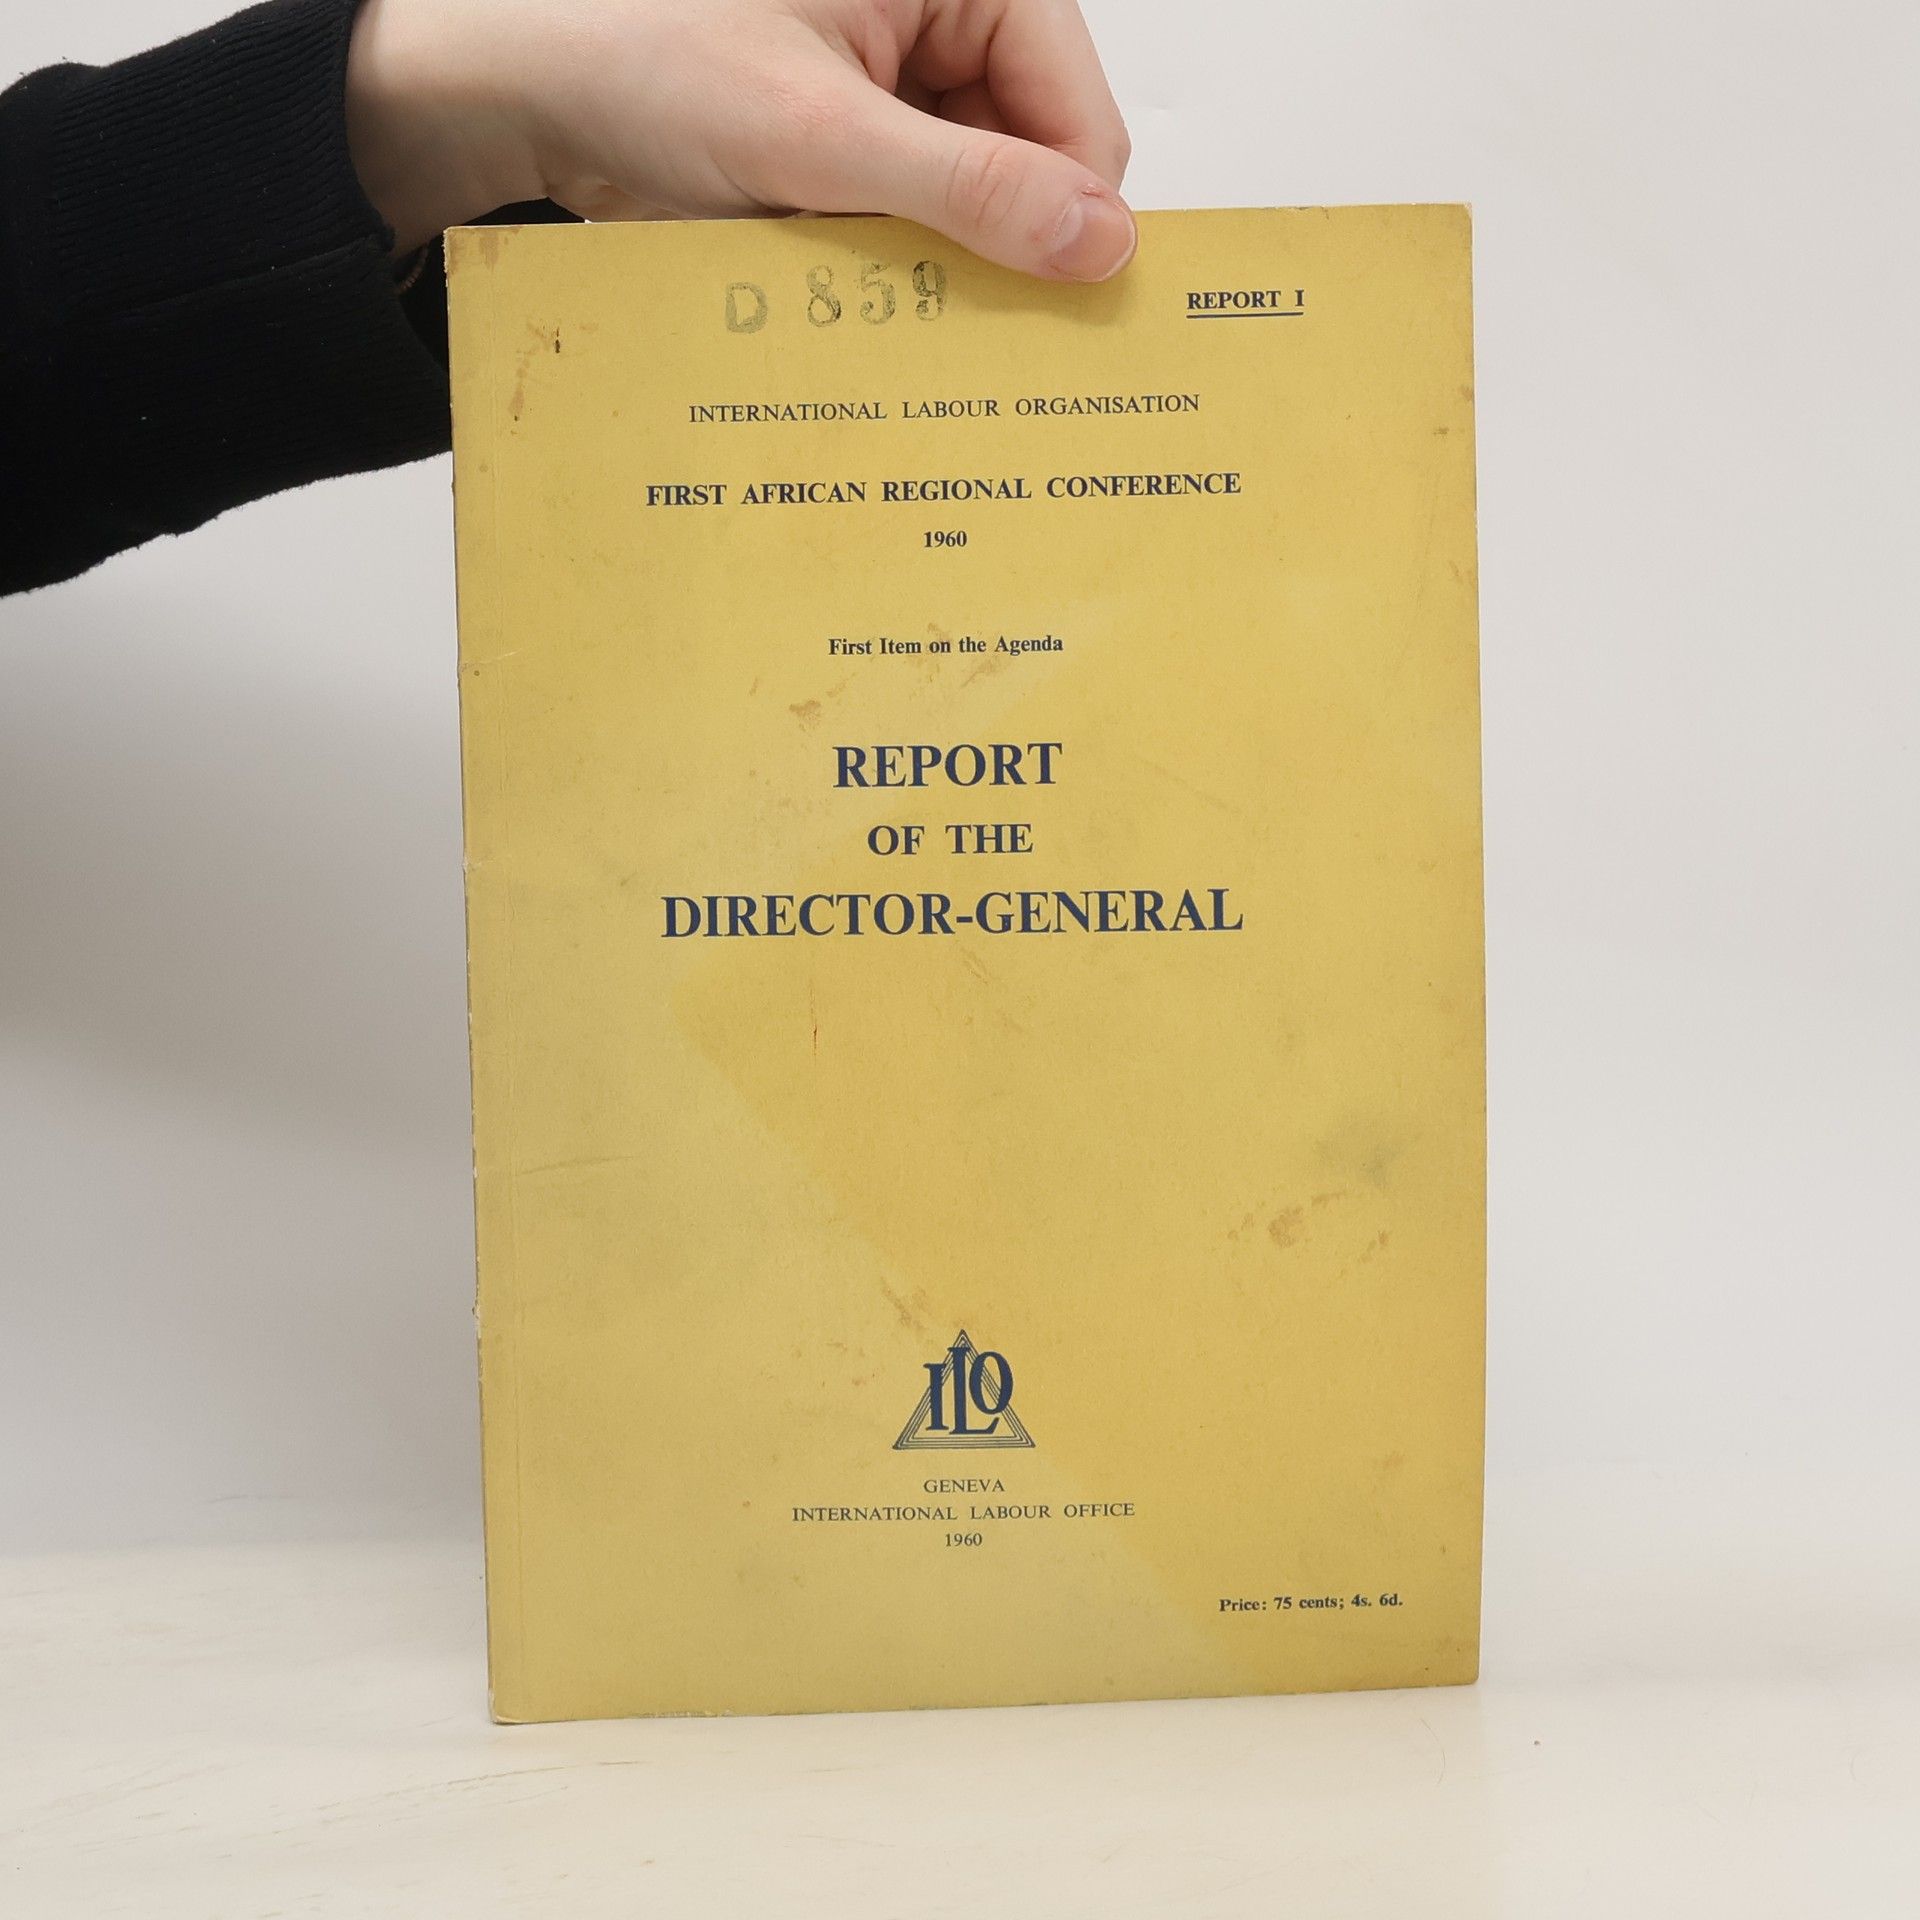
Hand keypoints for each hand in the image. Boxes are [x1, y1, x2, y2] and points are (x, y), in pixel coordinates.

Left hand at [345, 0, 1134, 279]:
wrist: (528, 94)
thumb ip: (963, 187)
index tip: (1054, 309)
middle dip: (997, 242)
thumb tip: (1096, 241)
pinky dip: (895, 263)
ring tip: (873, 284)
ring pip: (978, 202)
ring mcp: (900, 85)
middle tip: (947, 313)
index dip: (1070, 213)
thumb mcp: (814, 133)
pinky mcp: (861, 141)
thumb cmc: (640, 61)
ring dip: (939, 262)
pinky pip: (919, 218)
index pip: (1076, 109)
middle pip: (1035, 160)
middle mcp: (938, 19)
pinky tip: (852, 282)